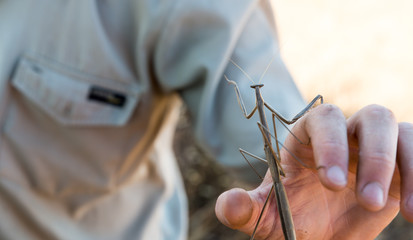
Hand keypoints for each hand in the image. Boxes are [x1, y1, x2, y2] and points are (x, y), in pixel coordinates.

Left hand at [215, 104, 412, 238]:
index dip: (330, 144)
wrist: (321, 233)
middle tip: (366, 202)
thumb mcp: (266, 217)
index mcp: (308, 137)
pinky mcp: (400, 163)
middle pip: (370, 116)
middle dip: (374, 158)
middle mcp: (344, 135)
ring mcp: (374, 146)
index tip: (333, 185)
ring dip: (405, 167)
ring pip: (399, 130)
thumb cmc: (292, 218)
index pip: (322, 118)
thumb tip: (228, 203)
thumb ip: (243, 209)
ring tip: (400, 214)